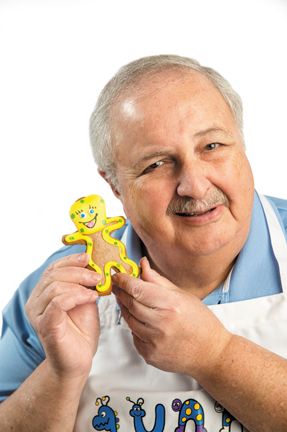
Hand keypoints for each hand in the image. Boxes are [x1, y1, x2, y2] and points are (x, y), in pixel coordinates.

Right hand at [25, 253, 100, 380]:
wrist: (79, 360)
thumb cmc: (81, 331)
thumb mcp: (85, 299)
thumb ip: (84, 283)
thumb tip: (93, 264)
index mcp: (43, 293)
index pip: (53, 268)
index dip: (71, 260)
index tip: (88, 258)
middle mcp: (35, 301)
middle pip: (53, 274)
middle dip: (78, 271)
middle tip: (97, 276)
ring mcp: (38, 314)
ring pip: (55, 286)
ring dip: (79, 284)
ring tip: (95, 290)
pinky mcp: (45, 325)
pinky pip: (58, 303)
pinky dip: (77, 296)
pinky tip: (90, 298)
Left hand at [112, 257, 231, 377]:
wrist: (211, 353)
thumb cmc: (201, 322)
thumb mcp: (183, 295)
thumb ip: (158, 280)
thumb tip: (142, 265)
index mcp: (170, 305)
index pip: (137, 289)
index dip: (123, 280)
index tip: (117, 276)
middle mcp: (160, 323)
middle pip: (130, 303)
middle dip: (121, 292)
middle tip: (118, 285)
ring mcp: (154, 341)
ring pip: (129, 320)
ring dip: (125, 308)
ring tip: (128, 300)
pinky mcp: (150, 355)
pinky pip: (134, 336)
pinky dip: (135, 326)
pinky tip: (142, 320)